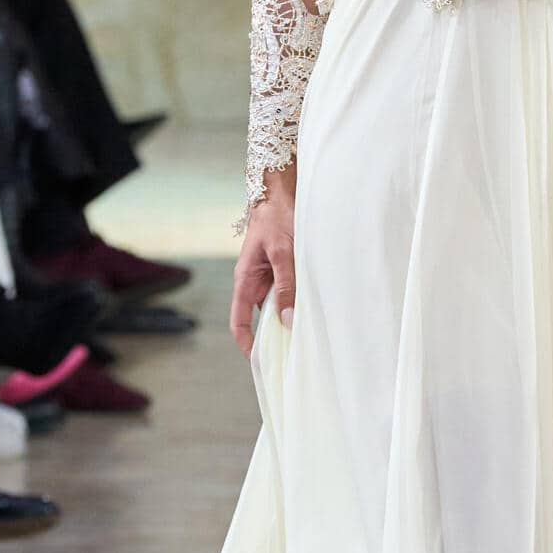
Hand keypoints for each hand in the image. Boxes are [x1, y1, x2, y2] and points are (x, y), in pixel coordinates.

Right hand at [231, 168, 296, 355]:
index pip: (238, 322)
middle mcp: (255, 282)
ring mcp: (268, 276)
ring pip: (277, 305)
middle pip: (260, 318)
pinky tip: (314, 308)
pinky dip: (298, 301)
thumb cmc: (278, 217)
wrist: (281, 191)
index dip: (248, 344)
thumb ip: (286, 286)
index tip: (261, 361)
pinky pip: (288, 291)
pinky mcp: (282, 270)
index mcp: (245, 279)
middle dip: (275, 335)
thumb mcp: (283, 253)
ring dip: (290, 317)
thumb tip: (286, 320)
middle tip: (295, 353)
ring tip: (308, 334)